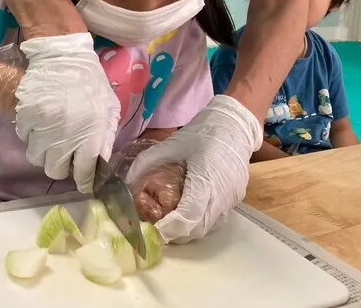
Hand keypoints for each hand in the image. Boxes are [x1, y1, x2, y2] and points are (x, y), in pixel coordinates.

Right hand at [15, 33, 120, 192]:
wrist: (62, 58)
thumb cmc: (88, 83)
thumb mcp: (108, 108)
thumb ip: (104, 136)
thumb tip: (100, 160)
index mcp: (90, 136)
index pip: (85, 172)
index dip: (83, 181)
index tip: (83, 183)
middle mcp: (66, 138)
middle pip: (55, 171)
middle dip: (60, 166)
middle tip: (63, 154)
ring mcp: (43, 130)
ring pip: (37, 157)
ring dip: (44, 151)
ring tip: (50, 136)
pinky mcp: (25, 119)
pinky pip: (25, 138)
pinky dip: (31, 134)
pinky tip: (39, 120)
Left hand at [126, 95, 262, 242]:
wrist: (234, 126)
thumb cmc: (201, 134)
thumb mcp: (169, 145)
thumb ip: (146, 164)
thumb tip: (126, 184)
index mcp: (205, 181)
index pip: (187, 217)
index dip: (167, 229)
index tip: (149, 231)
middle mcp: (220, 197)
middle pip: (195, 230)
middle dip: (173, 234)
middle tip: (154, 227)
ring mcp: (230, 201)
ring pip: (205, 229)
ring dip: (185, 230)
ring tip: (167, 221)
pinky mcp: (234, 201)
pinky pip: (214, 221)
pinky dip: (197, 223)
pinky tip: (185, 212)